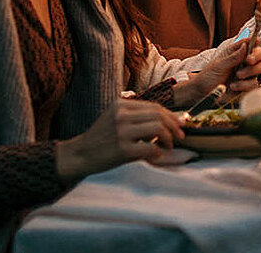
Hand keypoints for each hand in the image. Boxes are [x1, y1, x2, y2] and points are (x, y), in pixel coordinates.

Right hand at [56, 98, 183, 181]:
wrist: (80, 154)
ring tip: (168, 145)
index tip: (180, 123)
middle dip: (174, 126)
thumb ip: (136, 116)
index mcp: (121, 105)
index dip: (171, 115)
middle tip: (180, 136)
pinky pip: (150, 148)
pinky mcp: (122, 149)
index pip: (154, 106)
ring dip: (168, 138)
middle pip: (159, 115)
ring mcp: (121, 132)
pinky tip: (156, 155)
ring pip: (158, 128)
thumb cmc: (101, 139)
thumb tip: (168, 118)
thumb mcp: (115, 118)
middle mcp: (121, 115)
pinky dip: (158, 152)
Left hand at [175, 39, 260, 105]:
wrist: (203, 93)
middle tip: (248, 61)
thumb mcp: (219, 64)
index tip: (254, 46)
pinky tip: (233, 86)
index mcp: (237, 52)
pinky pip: (254, 84)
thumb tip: (246, 44)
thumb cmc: (209, 75)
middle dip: (255, 58)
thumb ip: (234, 56)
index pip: (252, 44)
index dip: (255, 45)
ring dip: (250, 72)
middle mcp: (245, 62)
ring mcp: (248, 74)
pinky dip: (244, 85)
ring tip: (236, 77)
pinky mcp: (248, 86)